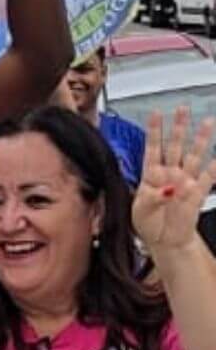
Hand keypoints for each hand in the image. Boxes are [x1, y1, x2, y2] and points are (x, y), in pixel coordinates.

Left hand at [133, 108, 215, 253]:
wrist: (165, 240)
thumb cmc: (148, 223)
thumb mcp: (140, 209)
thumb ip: (152, 197)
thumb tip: (167, 189)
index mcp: (151, 174)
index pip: (153, 147)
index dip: (154, 130)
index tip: (155, 113)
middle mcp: (170, 173)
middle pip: (175, 145)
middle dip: (179, 127)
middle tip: (182, 110)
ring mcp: (185, 181)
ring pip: (194, 155)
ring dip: (201, 140)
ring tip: (208, 123)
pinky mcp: (197, 192)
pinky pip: (209, 177)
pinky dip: (215, 167)